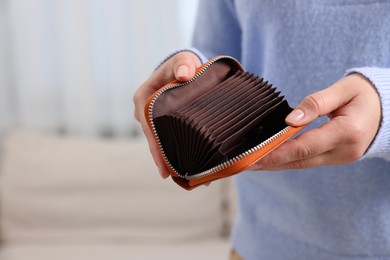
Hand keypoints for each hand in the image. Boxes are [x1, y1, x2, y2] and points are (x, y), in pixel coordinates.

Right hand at [133, 52, 201, 177]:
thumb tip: (184, 75)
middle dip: (164, 159)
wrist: (186, 67)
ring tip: (187, 178)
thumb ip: (183, 64)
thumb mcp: (182, 61)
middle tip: (175, 177)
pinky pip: (169, 139)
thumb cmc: (181, 64)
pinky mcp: (165, 123)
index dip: (156, 147)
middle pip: (154, 140)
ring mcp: (154, 120)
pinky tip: (191, 167)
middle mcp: (145, 112)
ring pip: (162, 142)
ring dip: (172, 158)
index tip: (163, 166)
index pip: (148, 127)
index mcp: (143, 99)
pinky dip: (178, 151)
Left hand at [249, 73, 381, 170]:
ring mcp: (341, 157)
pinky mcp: (336, 158)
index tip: (254, 156)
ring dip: (276, 164)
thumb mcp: (343, 90)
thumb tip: (289, 119)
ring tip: (251, 163)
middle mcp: (344, 151)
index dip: (277, 152)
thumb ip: (316, 103)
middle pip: (300, 160)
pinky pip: (307, 161)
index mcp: (348, 132)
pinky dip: (288, 161)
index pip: (305, 145)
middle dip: (270, 162)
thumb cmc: (364, 94)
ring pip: (302, 164)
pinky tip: (270, 159)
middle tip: (244, 164)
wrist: (388, 109)